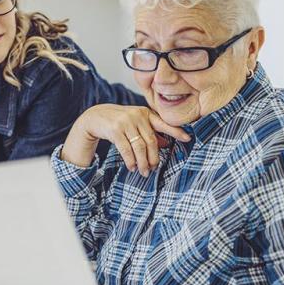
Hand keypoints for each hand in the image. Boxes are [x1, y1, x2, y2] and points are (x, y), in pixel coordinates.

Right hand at [61, 105, 189, 175]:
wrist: (95, 117)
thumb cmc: (119, 123)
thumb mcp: (135, 124)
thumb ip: (149, 132)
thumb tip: (166, 144)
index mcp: (145, 113)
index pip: (163, 123)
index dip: (176, 131)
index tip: (188, 139)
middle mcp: (137, 116)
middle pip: (151, 141)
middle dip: (153, 158)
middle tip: (153, 168)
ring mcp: (126, 122)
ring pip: (140, 147)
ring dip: (142, 162)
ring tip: (143, 171)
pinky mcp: (115, 130)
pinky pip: (126, 149)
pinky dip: (130, 161)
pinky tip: (131, 167)